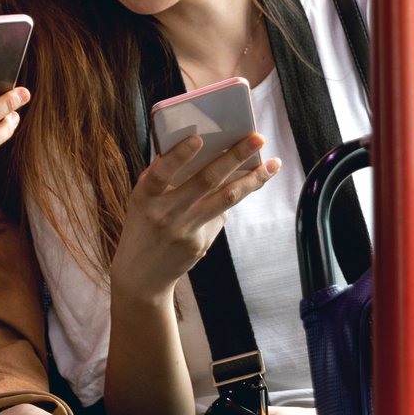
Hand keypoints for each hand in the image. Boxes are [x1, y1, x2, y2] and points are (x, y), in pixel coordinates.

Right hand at [110, 134, 281, 300]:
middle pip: (206, 181)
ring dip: (252, 180)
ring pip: (226, 198)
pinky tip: (244, 187)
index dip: (179, 156)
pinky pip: (220, 214)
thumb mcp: (141, 201)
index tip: (198, 138)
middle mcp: (166, 213)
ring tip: (273, 165)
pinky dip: (231, 197)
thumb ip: (160, 178)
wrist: (141, 275)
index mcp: (145, 197)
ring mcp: (186, 230)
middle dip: (235, 157)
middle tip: (258, 139)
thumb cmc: (142, 226)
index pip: (161, 173)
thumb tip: (199, 151)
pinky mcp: (200, 243)